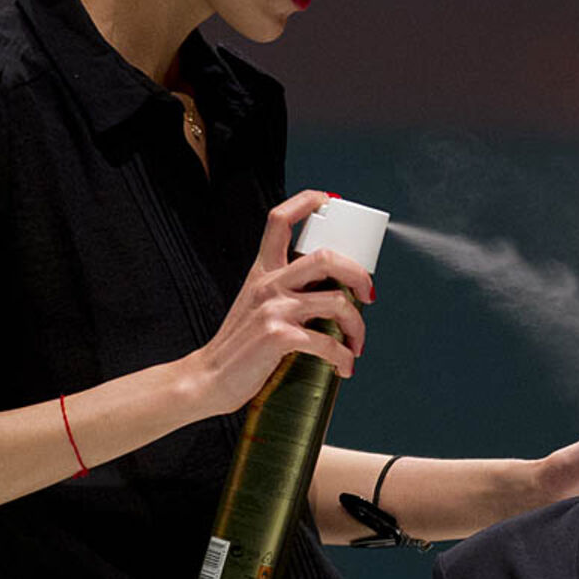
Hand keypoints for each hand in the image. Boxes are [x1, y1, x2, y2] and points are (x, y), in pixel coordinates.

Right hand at [185, 190, 375, 416]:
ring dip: (357, 325)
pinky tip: (345, 366)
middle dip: (358, 273)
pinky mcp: (278, 337)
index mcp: (262, 270)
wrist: (208, 378)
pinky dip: (344, 357)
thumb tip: (332, 290)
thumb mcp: (255, 303)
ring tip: (357, 343)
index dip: (307, 202)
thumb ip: (283, 289)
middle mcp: (268, 283)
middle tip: (370, 293)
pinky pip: (327, 342)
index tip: (331, 200)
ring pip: (336, 301)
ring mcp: (273, 309)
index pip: (280, 220)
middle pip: (325, 257)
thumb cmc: (239, 345)